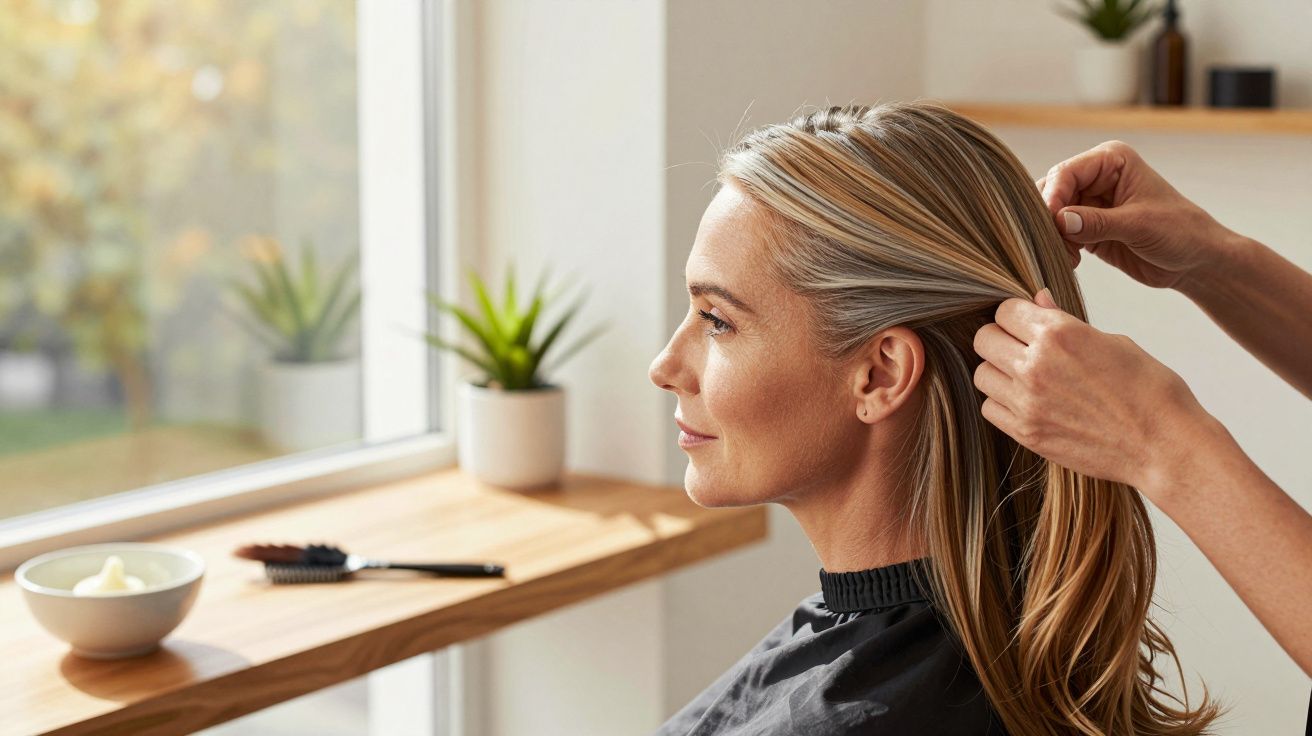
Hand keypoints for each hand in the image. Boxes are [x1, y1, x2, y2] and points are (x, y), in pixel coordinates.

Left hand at [971, 288, 1211, 494]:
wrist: (1164, 446)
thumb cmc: (1149, 390)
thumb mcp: (1113, 342)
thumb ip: (1065, 322)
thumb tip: (1038, 300)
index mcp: (1059, 333)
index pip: (1004, 310)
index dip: (1015, 315)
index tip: (1026, 323)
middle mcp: (1036, 365)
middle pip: (984, 339)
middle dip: (999, 338)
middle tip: (1019, 347)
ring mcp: (1027, 402)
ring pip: (982, 374)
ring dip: (998, 372)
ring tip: (1023, 376)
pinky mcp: (1026, 433)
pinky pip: (989, 408)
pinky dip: (1001, 403)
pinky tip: (1025, 402)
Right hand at [1036, 140, 1238, 289]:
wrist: (1195, 260)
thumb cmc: (1180, 232)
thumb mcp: (1139, 225)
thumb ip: (1097, 222)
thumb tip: (1059, 220)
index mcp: (1111, 161)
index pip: (1066, 172)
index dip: (1053, 196)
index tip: (1051, 223)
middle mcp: (1096, 177)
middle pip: (1053, 191)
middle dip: (1049, 218)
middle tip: (1055, 243)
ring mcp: (1090, 203)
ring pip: (1051, 214)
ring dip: (1052, 236)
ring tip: (1066, 256)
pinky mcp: (1086, 228)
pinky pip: (1059, 234)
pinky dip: (1058, 248)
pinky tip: (1071, 261)